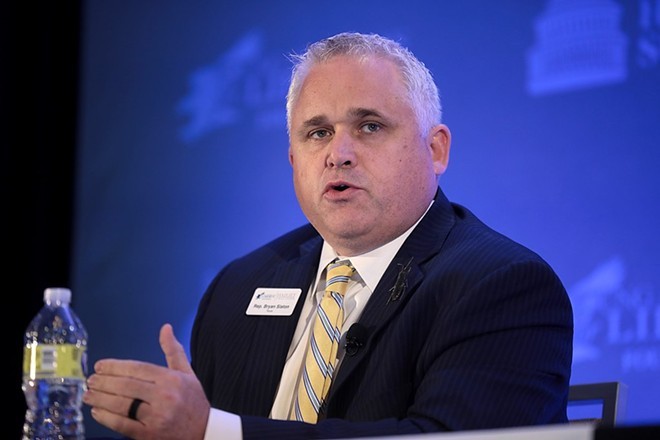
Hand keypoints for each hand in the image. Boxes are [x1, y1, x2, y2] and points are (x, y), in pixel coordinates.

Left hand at [83, 323, 209, 439]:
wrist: (203, 431)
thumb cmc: (193, 401)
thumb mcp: (187, 373)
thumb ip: (173, 350)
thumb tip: (165, 328)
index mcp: (172, 380)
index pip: (138, 369)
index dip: (116, 366)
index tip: (100, 366)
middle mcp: (164, 397)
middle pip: (126, 386)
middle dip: (104, 382)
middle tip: (91, 380)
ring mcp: (156, 418)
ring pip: (122, 405)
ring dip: (101, 399)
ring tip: (89, 394)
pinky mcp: (149, 435)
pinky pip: (122, 425)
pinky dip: (107, 418)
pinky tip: (97, 411)